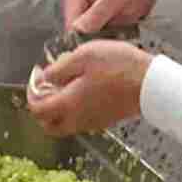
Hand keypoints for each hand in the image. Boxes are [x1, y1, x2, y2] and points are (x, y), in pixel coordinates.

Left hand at [27, 41, 151, 136]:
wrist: (150, 84)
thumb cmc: (119, 66)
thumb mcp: (84, 56)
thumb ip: (59, 68)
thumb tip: (45, 77)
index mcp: (68, 104)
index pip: (37, 108)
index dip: (31, 92)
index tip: (37, 74)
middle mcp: (77, 119)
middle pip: (48, 124)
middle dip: (41, 107)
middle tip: (45, 87)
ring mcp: (91, 123)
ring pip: (64, 124)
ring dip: (57, 109)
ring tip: (65, 85)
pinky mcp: (104, 121)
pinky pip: (80, 121)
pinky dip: (73, 110)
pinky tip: (82, 90)